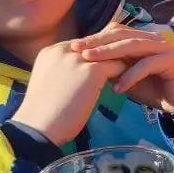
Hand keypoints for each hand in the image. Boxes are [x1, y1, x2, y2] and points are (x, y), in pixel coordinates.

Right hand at [13, 43, 127, 144]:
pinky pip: (117, 66)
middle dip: (112, 54)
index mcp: (51, 52)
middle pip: (97, 44)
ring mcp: (78, 58)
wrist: (38, 128)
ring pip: (109, 53)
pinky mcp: (92, 71)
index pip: (83, 45)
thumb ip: (64, 72)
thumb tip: (81, 76)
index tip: (110, 62)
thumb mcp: (50, 83)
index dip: (98, 54)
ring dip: (122, 61)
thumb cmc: (43, 115)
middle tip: (130, 62)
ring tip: (135, 70)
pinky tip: (134, 82)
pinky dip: (127, 74)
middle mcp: (63, 50)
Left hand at [72, 22, 173, 114]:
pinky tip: (118, 88)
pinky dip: (131, 75)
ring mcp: (162, 48)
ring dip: (111, 54)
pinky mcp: (170, 61)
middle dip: (98, 42)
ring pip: (133, 46)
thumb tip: (82, 63)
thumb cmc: (149, 87)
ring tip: (92, 62)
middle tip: (79, 51)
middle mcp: (150, 39)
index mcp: (138, 39)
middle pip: (121, 35)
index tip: (72, 47)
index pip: (113, 32)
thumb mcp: (124, 76)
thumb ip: (109, 67)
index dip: (93, 38)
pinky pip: (148, 65)